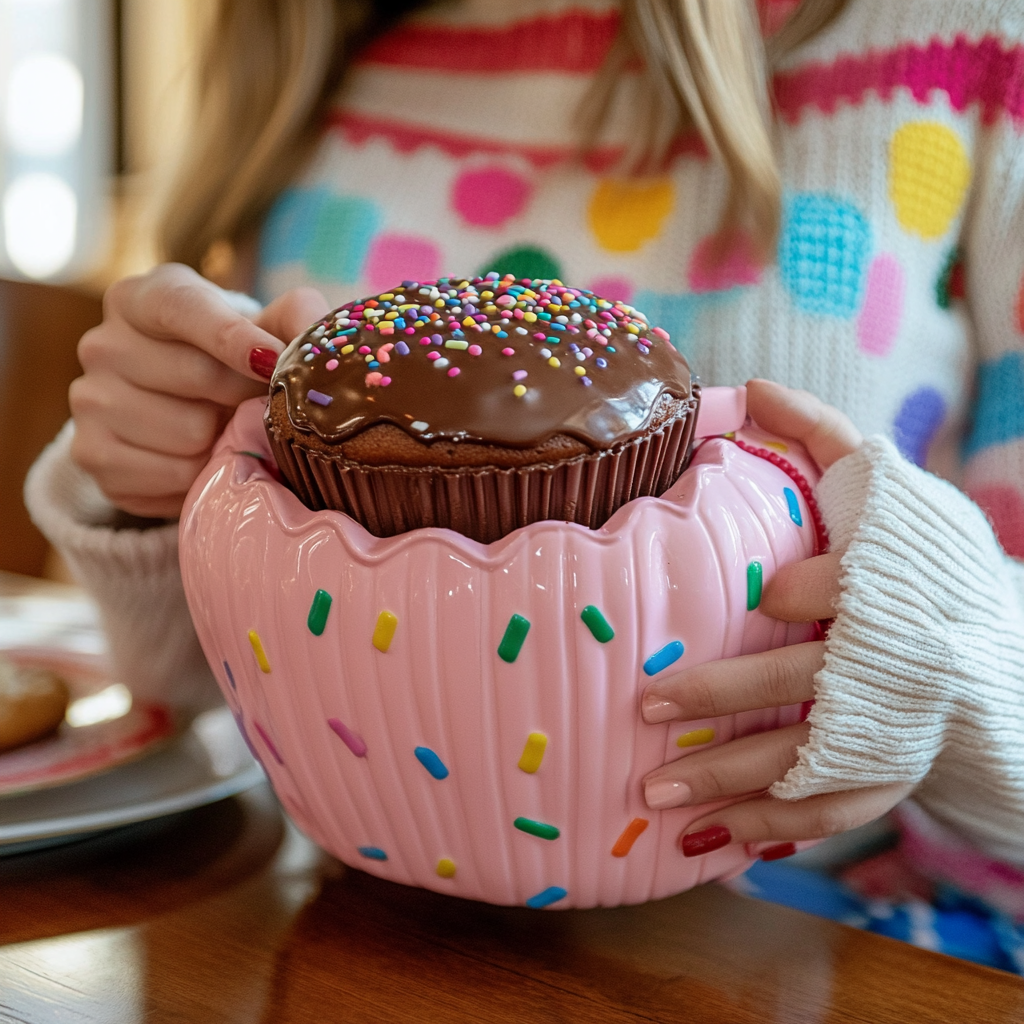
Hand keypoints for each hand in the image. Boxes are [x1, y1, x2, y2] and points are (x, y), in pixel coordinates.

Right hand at [70, 263, 328, 517]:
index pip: (182, 308)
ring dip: (226, 438)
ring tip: (230, 429)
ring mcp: (90, 400)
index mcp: (141, 298)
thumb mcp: (268, 327)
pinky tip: (208, 458)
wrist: (197, 413)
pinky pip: (173, 475)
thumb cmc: (238, 362)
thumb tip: (315, 341)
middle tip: (260, 402)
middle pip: (195, 374)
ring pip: (188, 431)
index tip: (273, 360)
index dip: (232, 336)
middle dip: (243, 394)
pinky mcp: (93, 455)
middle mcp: (102, 344)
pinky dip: (204, 473)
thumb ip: (298, 319)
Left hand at [641, 380, 913, 859]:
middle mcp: (886, 665)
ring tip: (652, 792)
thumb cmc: (927, 564)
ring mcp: (886, 728)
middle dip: (722, 698)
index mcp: (886, 592)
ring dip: (726, 780)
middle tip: (646, 708)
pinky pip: (829, 811)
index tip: (760, 597)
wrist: (1000, 649)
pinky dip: (773, 826)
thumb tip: (753, 385)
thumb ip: (824, 437)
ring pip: (801, 760)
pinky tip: (716, 839)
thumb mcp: (891, 490)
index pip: (836, 589)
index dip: (798, 592)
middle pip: (798, 681)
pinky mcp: (886, 771)